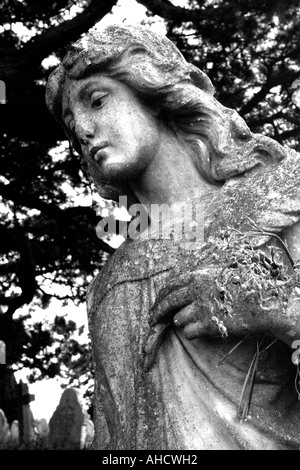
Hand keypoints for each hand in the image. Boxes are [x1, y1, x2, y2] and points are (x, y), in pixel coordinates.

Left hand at [149, 267, 299, 344]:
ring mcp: (201, 308)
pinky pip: (189, 332)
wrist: (262, 303)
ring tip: (197, 321)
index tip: (155, 302)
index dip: (160, 295)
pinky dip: (193, 333)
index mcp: (198, 276)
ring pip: (178, 319)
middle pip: (167, 302)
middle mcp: (196, 290)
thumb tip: (181, 287)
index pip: (170, 285)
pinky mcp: (208, 324)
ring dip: (183, 322)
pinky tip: (204, 330)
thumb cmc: (243, 288)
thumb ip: (199, 280)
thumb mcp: (219, 274)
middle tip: (151, 319)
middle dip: (156, 312)